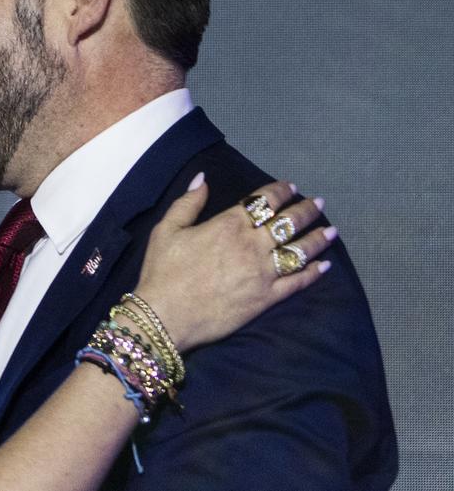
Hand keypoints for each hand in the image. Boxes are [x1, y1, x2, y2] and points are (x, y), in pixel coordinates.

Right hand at [132, 176, 332, 350]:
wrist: (166, 315)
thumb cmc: (163, 270)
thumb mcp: (167, 229)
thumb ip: (188, 202)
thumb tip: (203, 178)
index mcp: (228, 225)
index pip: (262, 202)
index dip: (279, 192)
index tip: (291, 186)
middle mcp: (251, 246)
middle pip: (287, 223)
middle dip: (304, 210)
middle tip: (317, 204)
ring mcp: (263, 273)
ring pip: (299, 251)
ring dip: (317, 238)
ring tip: (331, 230)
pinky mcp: (267, 298)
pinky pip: (297, 283)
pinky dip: (314, 273)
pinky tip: (325, 266)